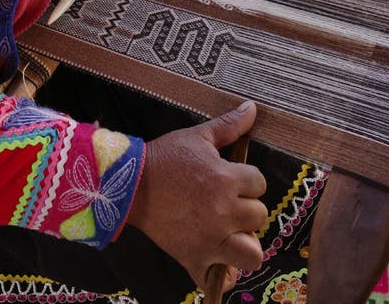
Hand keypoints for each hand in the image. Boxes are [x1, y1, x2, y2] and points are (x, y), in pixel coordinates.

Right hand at [127, 101, 266, 294]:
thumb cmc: (165, 158)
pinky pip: (221, 280)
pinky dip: (223, 275)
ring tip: (230, 232)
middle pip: (259, 216)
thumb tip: (252, 108)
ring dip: (244, 242)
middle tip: (227, 202)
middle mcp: (223, 212)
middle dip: (246, 208)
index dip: (248, 180)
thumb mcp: (197, 137)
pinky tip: (218, 260)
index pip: (260, 183)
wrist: (129, 184)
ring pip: (252, 252)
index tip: (232, 178)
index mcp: (226, 180)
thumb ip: (229, 125)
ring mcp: (210, 239)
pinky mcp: (194, 257)